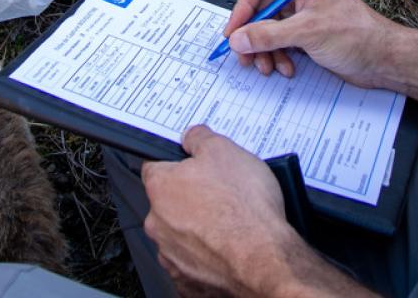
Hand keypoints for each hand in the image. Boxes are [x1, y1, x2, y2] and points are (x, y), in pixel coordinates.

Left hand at [141, 125, 297, 294]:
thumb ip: (200, 138)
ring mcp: (171, 255)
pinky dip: (208, 258)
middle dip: (191, 198)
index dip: (179, 165)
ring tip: (230, 224)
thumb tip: (191, 136)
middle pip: (169, 203)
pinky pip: (194, 264)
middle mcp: (158, 224)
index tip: (195, 167)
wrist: (262, 258)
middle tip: (220, 195)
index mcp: (160, 188)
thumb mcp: (224, 150)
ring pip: (181, 235)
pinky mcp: (188, 281)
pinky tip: (228, 249)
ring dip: (199, 230)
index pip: (155, 167)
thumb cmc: (244, 209)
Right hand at [223, 0, 402, 86]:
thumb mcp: (308, 32)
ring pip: (266, 29)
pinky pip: (279, 42)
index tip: (235, 32)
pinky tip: (286, 69)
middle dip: (251, 35)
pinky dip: (278, 56)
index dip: (242, 7)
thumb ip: (269, 35)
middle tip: (244, 58)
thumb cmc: (357, 35)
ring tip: (268, 68)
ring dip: (264, 50)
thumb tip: (238, 38)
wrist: (384, 59)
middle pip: (258, 9)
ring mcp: (301, 14)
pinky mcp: (305, 34)